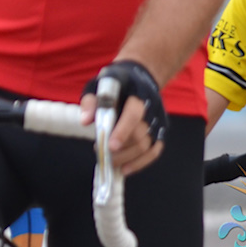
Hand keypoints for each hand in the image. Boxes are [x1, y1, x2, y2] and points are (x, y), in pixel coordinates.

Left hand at [80, 60, 168, 175]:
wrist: (139, 77)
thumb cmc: (115, 82)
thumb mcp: (99, 84)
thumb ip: (91, 101)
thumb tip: (85, 121)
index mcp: (137, 94)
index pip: (133, 115)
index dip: (122, 131)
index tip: (110, 146)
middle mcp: (151, 109)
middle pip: (139, 135)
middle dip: (120, 149)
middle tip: (101, 152)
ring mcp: (158, 122)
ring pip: (146, 146)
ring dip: (127, 158)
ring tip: (109, 161)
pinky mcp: (160, 131)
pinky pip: (155, 151)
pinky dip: (141, 163)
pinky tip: (125, 169)